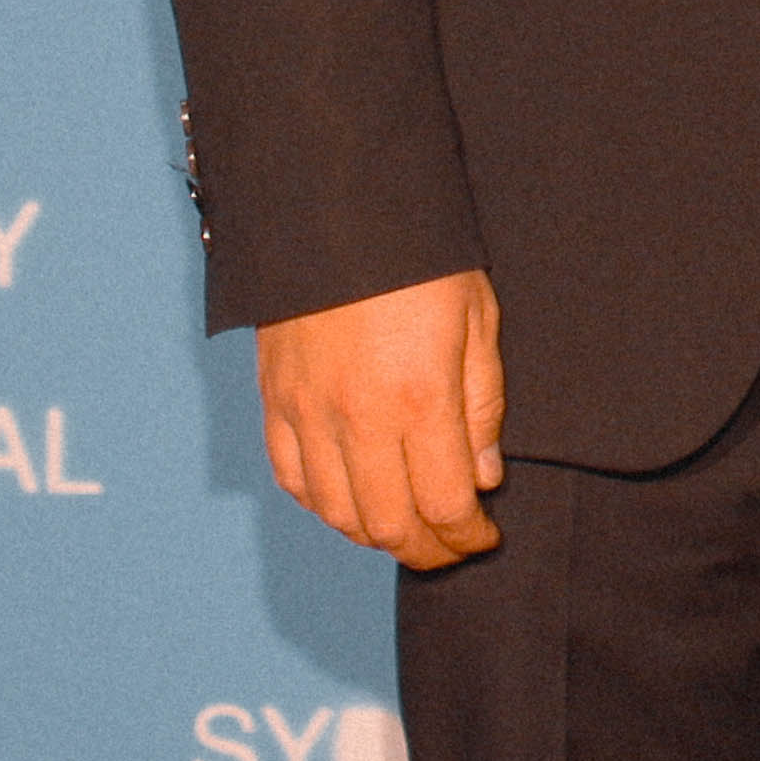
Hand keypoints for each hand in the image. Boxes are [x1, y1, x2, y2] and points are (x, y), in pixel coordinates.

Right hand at [257, 268, 506, 565]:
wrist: (335, 209)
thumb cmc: (420, 260)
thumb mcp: (478, 321)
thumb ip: (482, 406)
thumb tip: (483, 478)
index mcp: (420, 399)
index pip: (443, 505)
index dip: (466, 536)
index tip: (484, 537)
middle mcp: (358, 419)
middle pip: (389, 524)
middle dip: (427, 550)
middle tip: (452, 548)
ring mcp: (308, 415)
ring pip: (337, 514)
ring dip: (376, 536)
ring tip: (408, 531)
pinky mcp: (275, 403)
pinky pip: (294, 480)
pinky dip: (325, 507)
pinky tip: (352, 504)